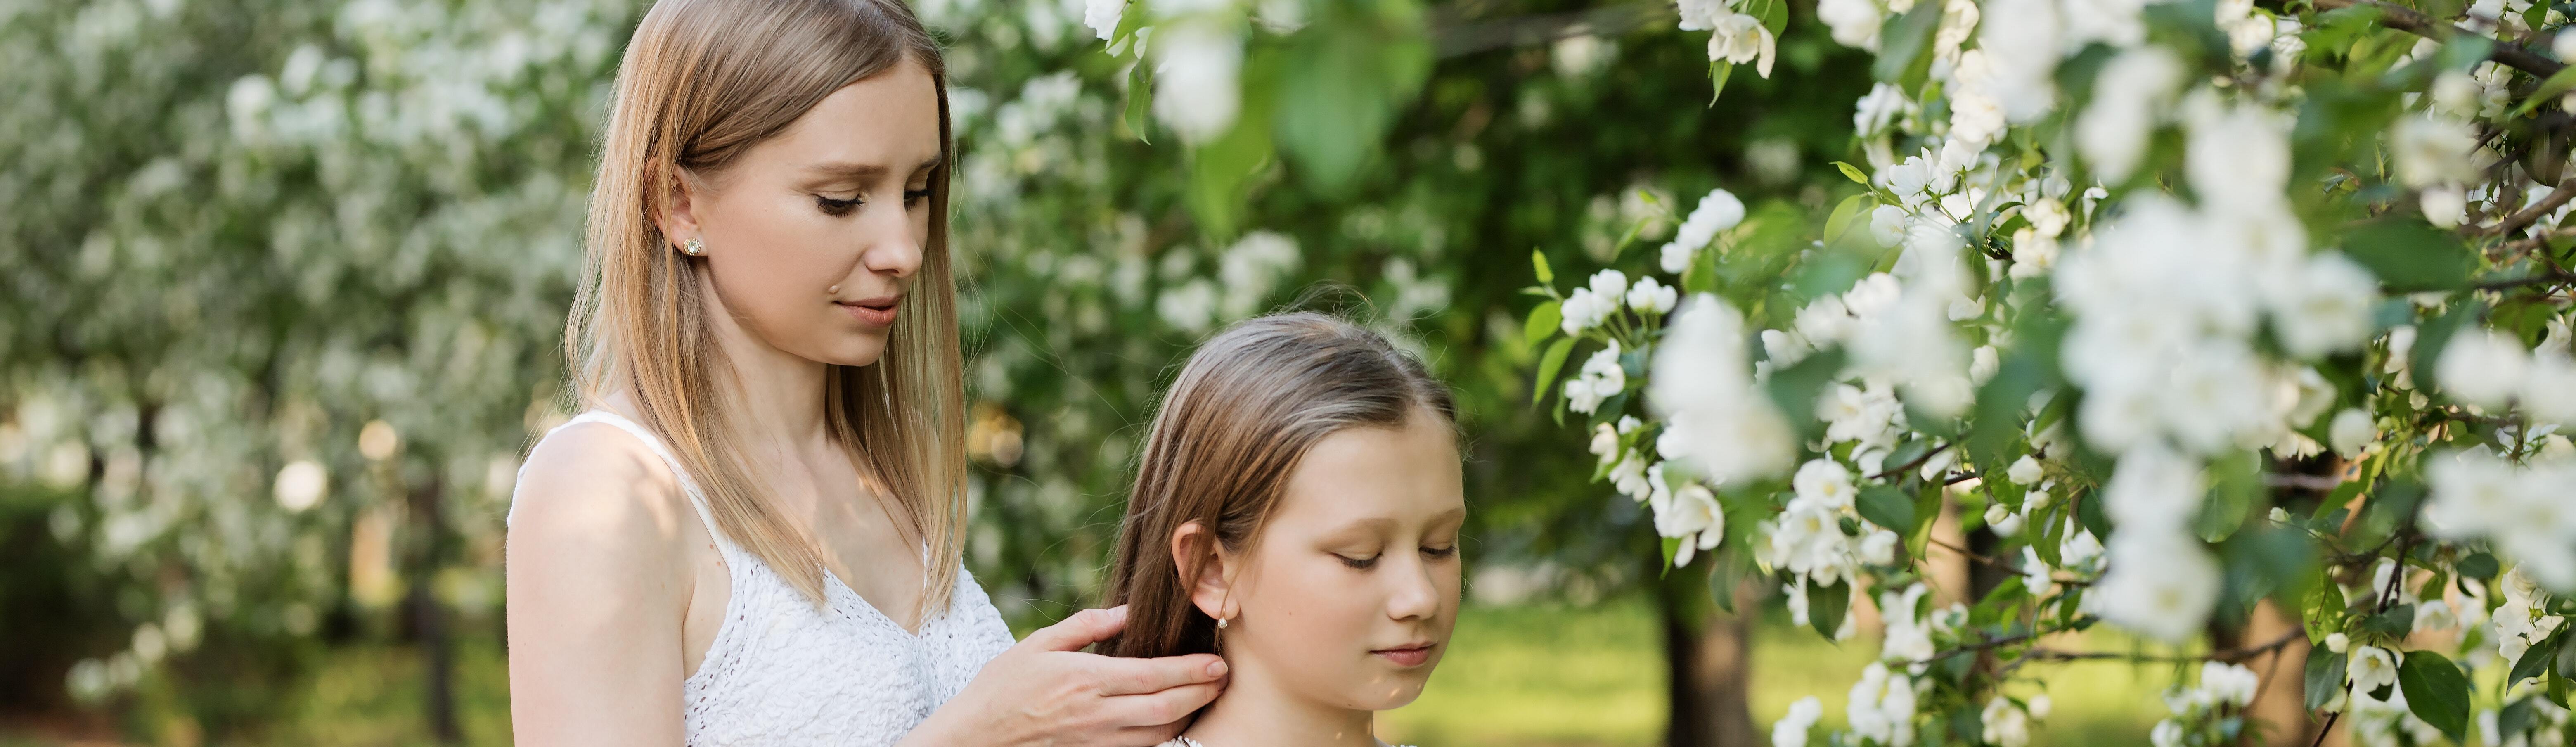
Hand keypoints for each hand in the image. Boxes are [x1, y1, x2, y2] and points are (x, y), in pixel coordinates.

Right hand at [901, 605, 1227, 746]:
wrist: (973, 738)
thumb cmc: (1002, 686)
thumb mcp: (1038, 644)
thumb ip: (1086, 626)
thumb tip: (1127, 611)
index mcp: (1086, 679)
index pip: (1154, 675)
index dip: (1192, 671)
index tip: (1216, 663)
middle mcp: (1097, 715)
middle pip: (1167, 709)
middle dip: (1202, 695)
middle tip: (1222, 679)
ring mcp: (1096, 742)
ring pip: (1159, 736)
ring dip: (1187, 718)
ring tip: (1203, 698)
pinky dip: (1161, 739)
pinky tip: (1170, 724)